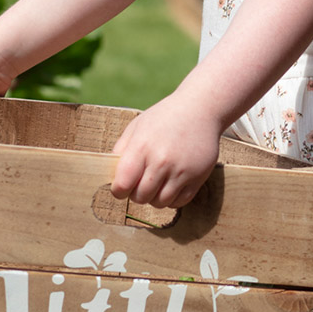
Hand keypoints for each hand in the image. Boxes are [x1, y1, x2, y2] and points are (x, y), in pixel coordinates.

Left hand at [111, 94, 224, 208]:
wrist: (201, 108)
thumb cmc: (164, 118)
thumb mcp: (137, 126)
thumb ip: (122, 150)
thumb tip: (112, 177)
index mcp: (142, 147)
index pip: (122, 185)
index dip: (119, 190)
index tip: (122, 187)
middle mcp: (162, 161)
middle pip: (140, 197)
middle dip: (137, 194)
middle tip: (141, 183)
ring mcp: (181, 171)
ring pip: (159, 203)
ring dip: (155, 198)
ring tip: (156, 183)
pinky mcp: (197, 177)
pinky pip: (178, 203)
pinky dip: (171, 199)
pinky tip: (170, 185)